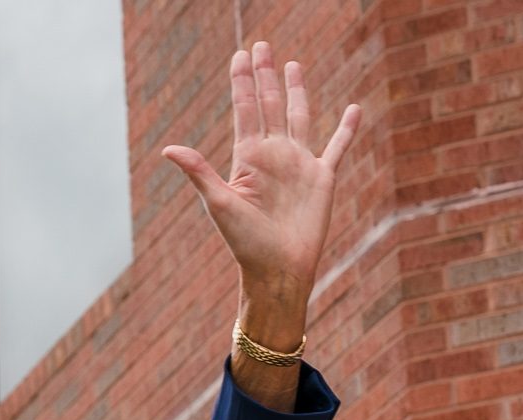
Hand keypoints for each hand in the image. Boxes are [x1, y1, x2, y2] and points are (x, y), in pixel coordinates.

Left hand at [161, 44, 360, 309]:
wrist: (278, 270)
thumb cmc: (245, 243)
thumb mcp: (220, 204)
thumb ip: (199, 172)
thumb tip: (169, 148)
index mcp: (248, 158)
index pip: (245, 110)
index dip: (242, 83)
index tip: (239, 55)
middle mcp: (273, 156)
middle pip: (269, 105)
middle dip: (265, 76)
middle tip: (261, 45)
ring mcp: (299, 164)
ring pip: (299, 116)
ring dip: (296, 91)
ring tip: (293, 64)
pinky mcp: (323, 178)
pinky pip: (337, 147)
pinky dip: (347, 129)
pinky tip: (354, 109)